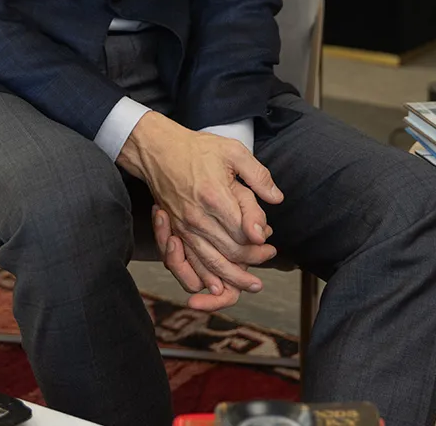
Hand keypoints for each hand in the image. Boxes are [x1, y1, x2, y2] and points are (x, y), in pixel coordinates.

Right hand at [118, 112, 282, 293]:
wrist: (158, 150)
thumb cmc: (197, 149)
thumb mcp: (233, 151)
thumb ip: (258, 176)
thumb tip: (277, 199)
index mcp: (215, 196)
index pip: (243, 232)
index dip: (260, 241)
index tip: (270, 240)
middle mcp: (198, 217)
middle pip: (231, 252)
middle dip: (253, 260)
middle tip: (269, 256)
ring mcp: (184, 227)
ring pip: (212, 263)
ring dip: (233, 277)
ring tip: (252, 284)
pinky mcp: (175, 231)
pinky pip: (190, 263)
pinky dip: (204, 278)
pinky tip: (218, 286)